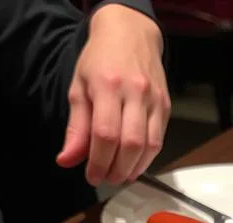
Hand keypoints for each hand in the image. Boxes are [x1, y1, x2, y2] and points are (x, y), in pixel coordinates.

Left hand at [56, 4, 170, 186]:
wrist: (130, 33)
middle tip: (105, 178)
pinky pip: (158, 141)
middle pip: (129, 145)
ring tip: (119, 175)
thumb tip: (67, 160)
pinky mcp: (165, 107)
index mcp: (107, 85)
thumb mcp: (79, 88)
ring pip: (148, 147)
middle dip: (116, 170)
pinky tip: (134, 164)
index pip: (105, 134)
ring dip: (133, 169)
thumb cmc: (101, 59)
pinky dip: (146, 159)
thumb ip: (76, 127)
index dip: (98, 162)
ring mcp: (154, 100)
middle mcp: (134, 92)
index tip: (91, 176)